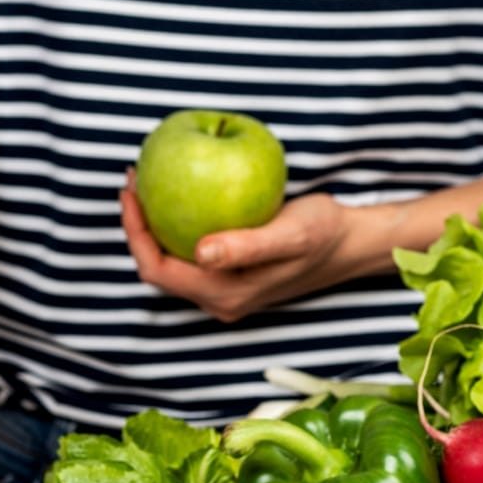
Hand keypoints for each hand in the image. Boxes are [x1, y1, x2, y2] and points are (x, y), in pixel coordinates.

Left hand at [120, 169, 353, 322]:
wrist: (351, 243)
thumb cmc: (324, 233)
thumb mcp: (289, 234)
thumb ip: (246, 247)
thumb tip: (201, 252)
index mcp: (224, 294)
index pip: (158, 269)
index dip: (135, 233)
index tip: (131, 191)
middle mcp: (218, 299)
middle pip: (158, 269)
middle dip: (139, 228)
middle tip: (134, 182)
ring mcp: (224, 291)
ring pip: (172, 262)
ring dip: (155, 228)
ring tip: (148, 186)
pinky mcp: (230, 277)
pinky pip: (188, 255)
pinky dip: (174, 227)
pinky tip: (176, 197)